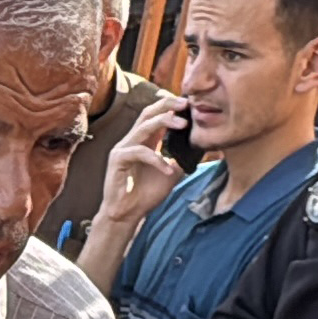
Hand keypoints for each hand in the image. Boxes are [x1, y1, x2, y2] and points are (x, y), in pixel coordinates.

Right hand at [93, 91, 192, 230]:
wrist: (127, 215)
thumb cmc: (146, 194)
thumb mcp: (171, 173)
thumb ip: (180, 157)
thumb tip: (200, 146)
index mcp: (144, 141)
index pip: (155, 115)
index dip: (171, 105)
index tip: (190, 103)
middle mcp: (132, 140)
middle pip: (147, 113)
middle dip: (167, 105)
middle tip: (186, 103)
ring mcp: (123, 149)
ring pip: (144, 127)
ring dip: (165, 122)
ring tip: (184, 125)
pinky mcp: (117, 160)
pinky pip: (139, 153)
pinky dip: (156, 160)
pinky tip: (169, 170)